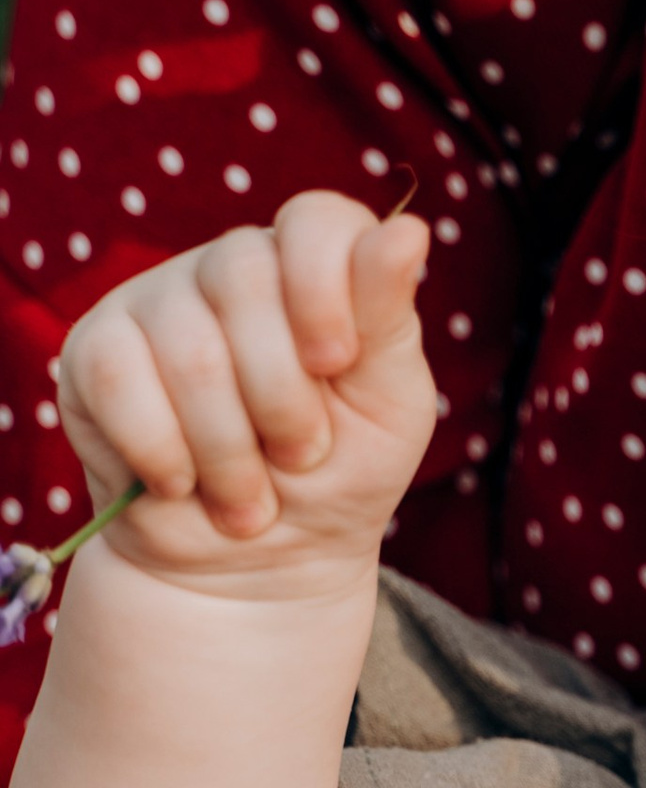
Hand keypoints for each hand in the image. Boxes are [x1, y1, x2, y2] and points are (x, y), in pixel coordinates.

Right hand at [56, 190, 432, 599]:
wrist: (260, 567)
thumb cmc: (338, 476)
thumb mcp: (389, 404)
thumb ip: (389, 315)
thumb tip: (411, 229)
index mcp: (309, 267)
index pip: (315, 220)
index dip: (326, 288)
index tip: (337, 363)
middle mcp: (229, 268)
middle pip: (243, 279)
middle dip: (283, 399)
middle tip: (301, 459)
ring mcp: (154, 302)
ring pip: (188, 349)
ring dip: (230, 452)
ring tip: (251, 499)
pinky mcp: (93, 352)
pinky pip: (120, 383)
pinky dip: (164, 455)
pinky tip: (183, 486)